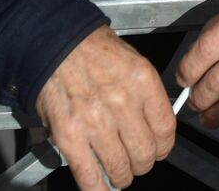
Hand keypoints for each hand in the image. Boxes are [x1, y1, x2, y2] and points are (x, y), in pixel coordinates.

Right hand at [35, 26, 175, 189]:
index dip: (163, 146)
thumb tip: (154, 124)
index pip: (166, 129)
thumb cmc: (90, 48)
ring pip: (120, 168)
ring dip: (121, 176)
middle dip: (142, 163)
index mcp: (142, 80)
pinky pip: (89, 176)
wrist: (53, 41)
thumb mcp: (131, 61)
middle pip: (145, 153)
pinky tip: (100, 187)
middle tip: (136, 161)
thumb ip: (145, 94)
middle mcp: (122, 102)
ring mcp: (95, 121)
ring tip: (118, 172)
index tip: (158, 149)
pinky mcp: (69, 136)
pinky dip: (97, 188)